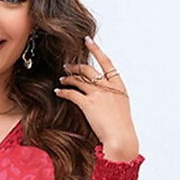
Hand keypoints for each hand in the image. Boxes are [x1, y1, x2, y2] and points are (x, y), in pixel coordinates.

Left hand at [54, 35, 138, 159]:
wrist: (121, 138)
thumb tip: (103, 95)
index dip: (96, 50)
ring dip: (68, 77)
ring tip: (62, 78)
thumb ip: (112, 97)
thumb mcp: (121, 107)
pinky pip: (72, 93)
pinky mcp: (88, 104)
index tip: (88, 41)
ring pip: (79, 79)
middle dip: (76, 66)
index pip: (107, 62)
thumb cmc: (121, 127)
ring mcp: (98, 94)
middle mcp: (108, 86)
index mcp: (119, 85)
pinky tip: (58, 91)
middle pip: (89, 69)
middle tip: (67, 66)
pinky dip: (63, 91)